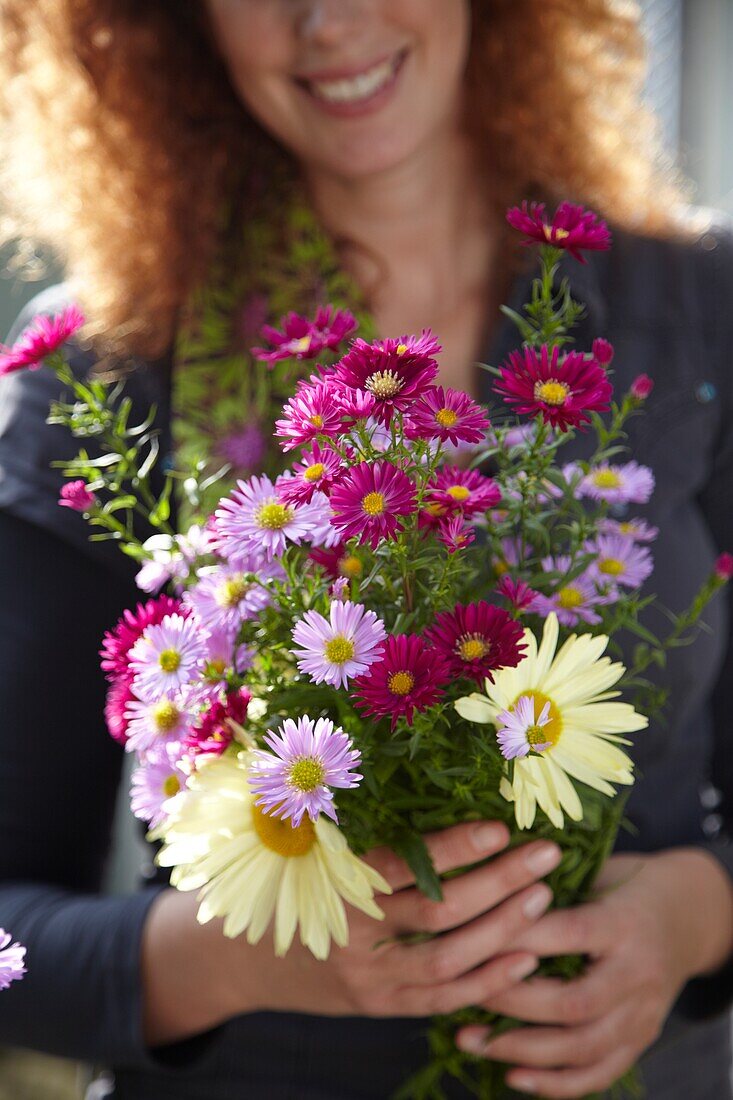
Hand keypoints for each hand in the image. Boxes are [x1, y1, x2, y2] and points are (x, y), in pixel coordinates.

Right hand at [142, 819, 561, 1044]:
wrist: (241, 960)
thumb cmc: (284, 882)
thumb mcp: (306, 845)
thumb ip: (355, 821)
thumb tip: (420, 765)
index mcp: (331, 880)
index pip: (402, 864)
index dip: (454, 847)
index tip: (499, 825)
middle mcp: (351, 931)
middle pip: (438, 912)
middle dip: (498, 882)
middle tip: (544, 853)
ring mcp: (368, 978)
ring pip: (448, 959)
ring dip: (503, 929)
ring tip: (543, 896)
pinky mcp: (382, 1005)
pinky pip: (443, 999)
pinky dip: (487, 981)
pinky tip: (526, 955)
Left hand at [456, 849, 732, 1097]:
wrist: (688, 915)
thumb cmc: (625, 883)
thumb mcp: (595, 871)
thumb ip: (551, 887)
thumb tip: (481, 894)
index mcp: (625, 922)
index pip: (569, 934)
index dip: (515, 938)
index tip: (465, 936)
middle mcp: (639, 974)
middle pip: (573, 1002)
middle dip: (509, 1003)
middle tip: (459, 992)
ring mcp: (644, 1014)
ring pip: (581, 1047)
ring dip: (519, 1050)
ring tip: (467, 1039)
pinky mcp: (641, 1039)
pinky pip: (598, 1073)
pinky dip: (555, 1083)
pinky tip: (514, 1076)